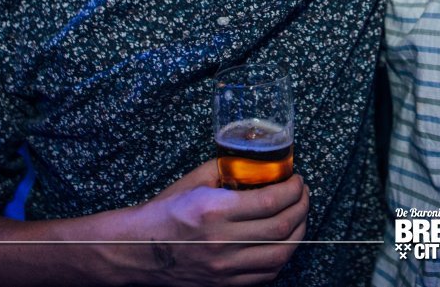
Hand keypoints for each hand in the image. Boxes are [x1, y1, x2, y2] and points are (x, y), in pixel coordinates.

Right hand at [115, 161, 308, 285]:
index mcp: (214, 211)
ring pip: (280, 255)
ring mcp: (224, 267)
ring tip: (299, 217)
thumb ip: (228, 169)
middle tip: (303, 195)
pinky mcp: (224, 284)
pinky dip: (282, 257)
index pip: (270, 201)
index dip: (293, 190)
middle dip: (301, 208)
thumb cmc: (164, 212)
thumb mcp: (194, 181)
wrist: (136, 250)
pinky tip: (284, 242)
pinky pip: (266, 275)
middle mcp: (221, 241)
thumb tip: (259, 163)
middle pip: (281, 228)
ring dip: (298, 233)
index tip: (297, 180)